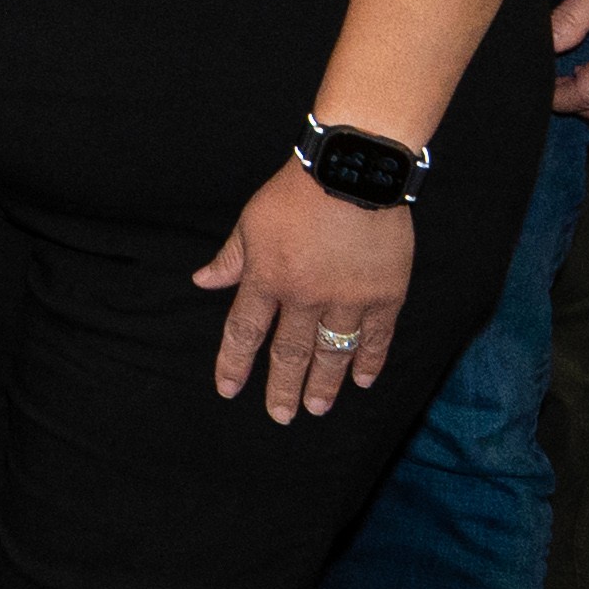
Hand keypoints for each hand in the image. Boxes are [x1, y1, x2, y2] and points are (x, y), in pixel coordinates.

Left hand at [193, 164, 417, 417]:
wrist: (352, 171)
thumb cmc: (296, 193)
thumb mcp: (251, 222)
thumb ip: (231, 258)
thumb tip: (203, 281)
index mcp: (268, 278)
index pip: (245, 332)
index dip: (234, 363)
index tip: (228, 389)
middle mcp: (305, 296)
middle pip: (289, 352)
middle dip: (282, 387)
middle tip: (280, 416)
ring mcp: (348, 298)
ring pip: (332, 352)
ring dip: (324, 383)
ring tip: (317, 408)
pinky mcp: (386, 294)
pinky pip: (376, 337)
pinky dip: (369, 361)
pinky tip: (361, 381)